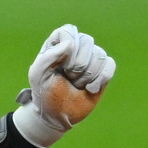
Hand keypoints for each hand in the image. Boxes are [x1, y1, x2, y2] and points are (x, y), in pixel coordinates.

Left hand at [13, 24, 115, 147]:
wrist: (56, 115)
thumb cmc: (44, 93)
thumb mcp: (37, 76)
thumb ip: (47, 57)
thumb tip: (70, 44)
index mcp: (57, 43)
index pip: (68, 32)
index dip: (67, 49)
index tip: (60, 66)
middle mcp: (76, 46)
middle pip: (87, 42)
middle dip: (77, 66)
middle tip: (67, 78)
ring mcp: (91, 56)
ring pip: (99, 55)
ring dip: (87, 76)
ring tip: (76, 84)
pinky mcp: (103, 69)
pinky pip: (110, 64)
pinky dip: (101, 79)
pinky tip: (90, 88)